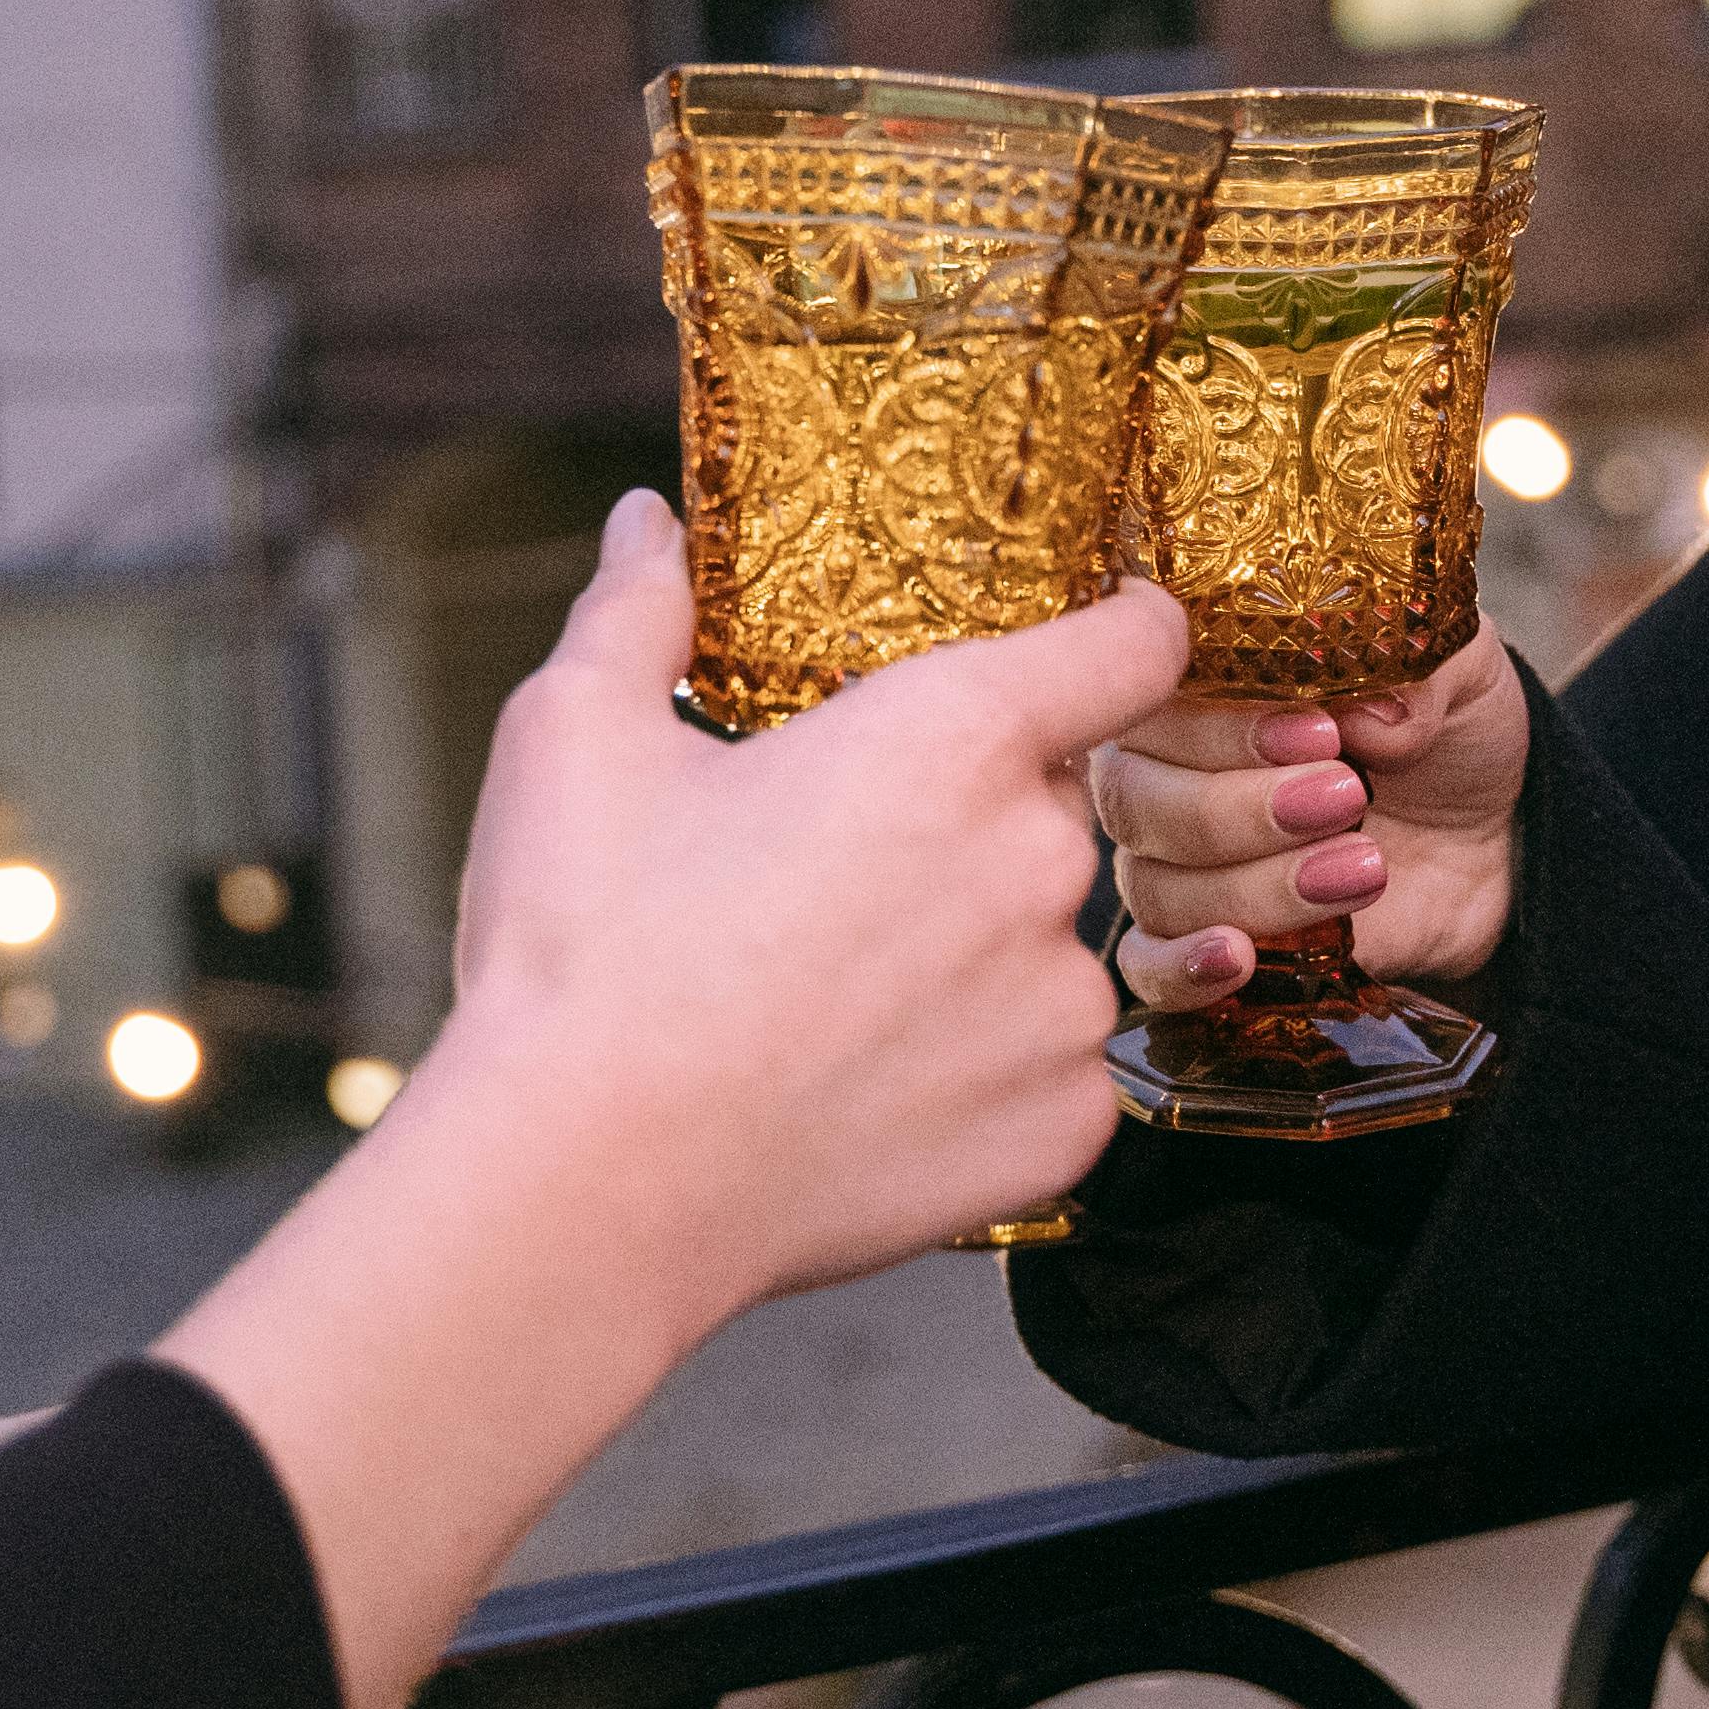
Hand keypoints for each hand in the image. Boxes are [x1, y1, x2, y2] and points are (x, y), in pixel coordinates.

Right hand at [428, 489, 1185, 1304]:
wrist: (587, 1186)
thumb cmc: (584, 951)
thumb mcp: (578, 736)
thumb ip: (639, 610)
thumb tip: (649, 522)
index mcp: (953, 734)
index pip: (1129, 644)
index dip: (1120, 629)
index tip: (1102, 634)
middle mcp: (1038, 860)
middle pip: (1050, 804)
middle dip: (966, 820)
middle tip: (838, 870)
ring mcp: (1060, 1005)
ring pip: (1046, 946)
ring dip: (972, 954)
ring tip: (828, 998)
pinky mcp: (1061, 1127)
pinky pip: (1051, 1071)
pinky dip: (982, 1073)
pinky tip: (866, 1085)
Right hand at [1097, 626, 1530, 1016]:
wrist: (1486, 836)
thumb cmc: (1443, 732)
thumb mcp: (1458, 672)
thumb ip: (1417, 672)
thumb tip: (1379, 716)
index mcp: (1200, 685)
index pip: (1155, 697)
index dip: (1224, 723)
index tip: (1322, 733)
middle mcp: (1164, 769)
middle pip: (1137, 799)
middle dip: (1241, 809)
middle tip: (1348, 800)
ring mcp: (1176, 862)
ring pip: (1158, 885)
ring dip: (1259, 885)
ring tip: (1364, 868)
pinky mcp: (1204, 941)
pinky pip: (1147, 967)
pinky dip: (1181, 968)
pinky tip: (1240, 960)